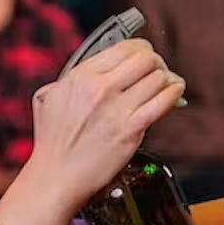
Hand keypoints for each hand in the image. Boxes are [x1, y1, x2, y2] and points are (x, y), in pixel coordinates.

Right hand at [25, 39, 185, 211]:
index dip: (140, 48)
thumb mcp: (48, 96)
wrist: (56, 176)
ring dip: (167, 78)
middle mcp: (100, 88)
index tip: (143, 53)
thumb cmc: (52, 142)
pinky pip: (163, 102)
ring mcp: (117, 109)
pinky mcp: (131, 130)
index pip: (124, 48)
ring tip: (167, 83)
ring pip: (158, 78)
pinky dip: (174, 93)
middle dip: (156, 61)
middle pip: (145, 58)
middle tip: (156, 69)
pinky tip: (174, 93)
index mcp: (80, 77)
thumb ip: (71, 78)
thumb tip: (95, 68)